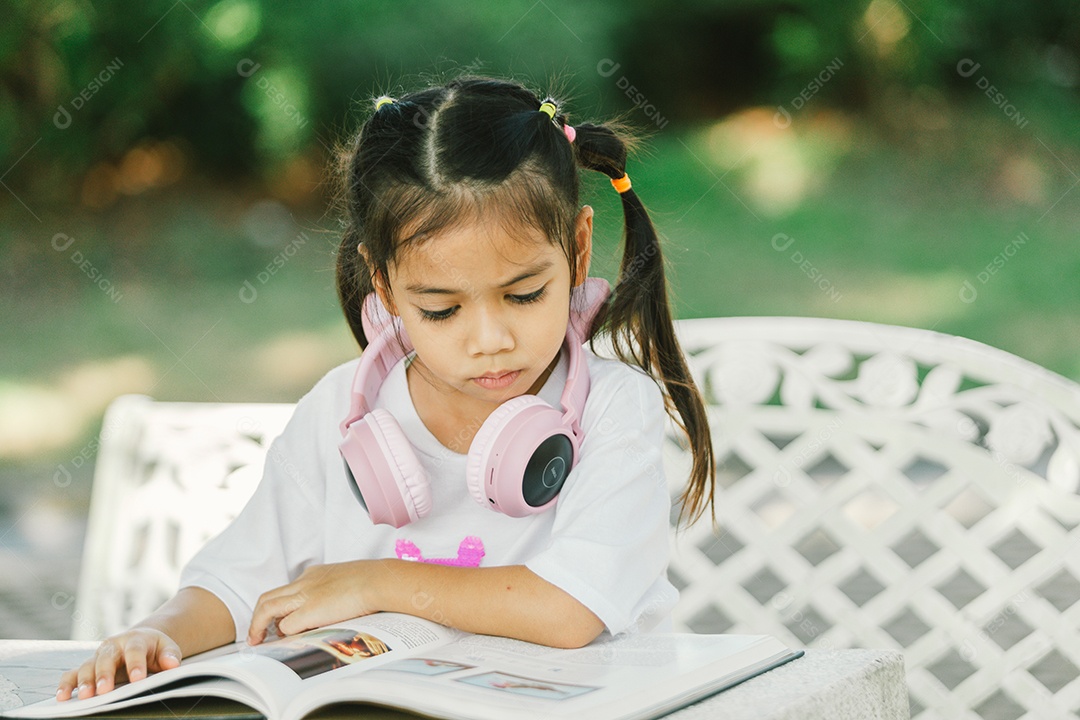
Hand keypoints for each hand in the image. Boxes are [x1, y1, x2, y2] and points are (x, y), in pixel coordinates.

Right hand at [56, 628, 180, 700]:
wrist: (142, 640)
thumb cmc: (155, 648)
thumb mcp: (167, 647)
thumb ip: (170, 655)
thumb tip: (172, 664)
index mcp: (135, 639)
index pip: (135, 651)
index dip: (136, 664)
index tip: (137, 679)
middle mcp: (113, 646)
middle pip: (107, 658)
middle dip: (105, 674)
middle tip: (104, 690)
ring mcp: (99, 656)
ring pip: (88, 666)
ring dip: (84, 681)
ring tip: (84, 696)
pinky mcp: (88, 666)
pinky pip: (72, 673)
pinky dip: (66, 683)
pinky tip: (62, 696)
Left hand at [247, 560, 380, 644]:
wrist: (379, 579)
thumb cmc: (374, 581)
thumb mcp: (350, 581)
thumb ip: (337, 592)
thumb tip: (337, 609)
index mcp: (316, 574)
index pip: (288, 589)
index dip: (279, 606)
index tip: (279, 620)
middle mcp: (305, 582)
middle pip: (269, 597)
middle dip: (258, 617)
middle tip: (257, 634)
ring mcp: (305, 595)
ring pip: (267, 608)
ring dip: (258, 627)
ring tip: (258, 642)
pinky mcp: (309, 611)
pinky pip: (286, 626)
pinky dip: (283, 635)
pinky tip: (284, 644)